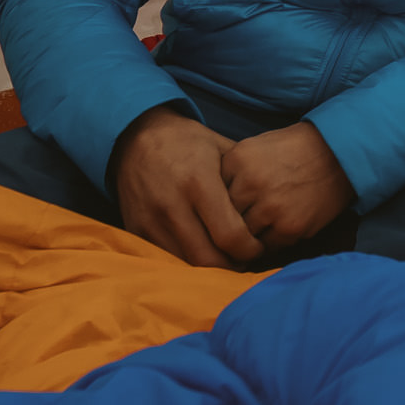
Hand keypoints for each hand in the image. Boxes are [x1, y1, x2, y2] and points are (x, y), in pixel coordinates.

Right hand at [110, 105, 263, 267]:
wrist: (135, 136)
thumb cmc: (186, 142)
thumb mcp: (220, 148)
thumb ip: (243, 179)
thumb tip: (270, 207)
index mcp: (198, 182)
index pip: (230, 235)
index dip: (250, 250)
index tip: (258, 248)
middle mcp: (172, 204)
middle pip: (209, 258)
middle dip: (232, 265)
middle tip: (244, 260)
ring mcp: (151, 220)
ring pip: (187, 263)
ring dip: (209, 268)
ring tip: (225, 257)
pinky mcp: (136, 229)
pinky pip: (166, 258)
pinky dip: (186, 260)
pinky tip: (200, 251)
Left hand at [222, 122, 354, 249]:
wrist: (336, 153)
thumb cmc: (292, 150)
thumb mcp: (253, 147)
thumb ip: (229, 171)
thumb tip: (207, 202)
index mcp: (238, 160)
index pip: (209, 194)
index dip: (214, 202)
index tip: (219, 206)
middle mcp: (251, 184)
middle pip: (222, 218)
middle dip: (228, 222)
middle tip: (234, 223)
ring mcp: (271, 208)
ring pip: (242, 236)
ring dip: (246, 236)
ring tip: (255, 229)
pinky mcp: (290, 228)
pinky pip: (266, 247)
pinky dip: (266, 243)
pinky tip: (273, 230)